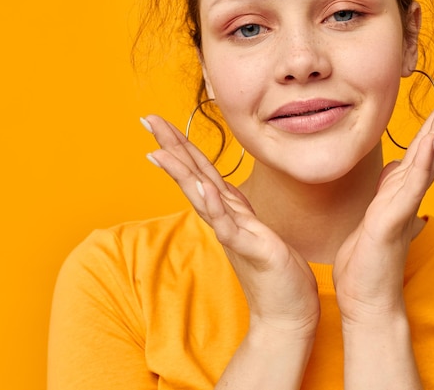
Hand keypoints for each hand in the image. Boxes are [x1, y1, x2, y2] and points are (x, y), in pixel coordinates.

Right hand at [141, 115, 319, 337]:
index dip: (180, 144)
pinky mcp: (252, 250)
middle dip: (171, 147)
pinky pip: (229, 226)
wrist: (287, 313)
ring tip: (160, 152)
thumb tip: (220, 188)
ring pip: (203, 198)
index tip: (158, 119)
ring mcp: (235, 234)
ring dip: (183, 175)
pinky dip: (215, 207)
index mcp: (229, 210)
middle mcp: (226, 219)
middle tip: (146, 120)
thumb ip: (235, 208)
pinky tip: (203, 188)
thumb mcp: (254, 228)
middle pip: (194, 176)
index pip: (200, 170)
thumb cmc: (276, 272)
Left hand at [333, 70, 433, 322]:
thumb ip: (390, 187)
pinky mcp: (396, 217)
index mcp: (403, 186)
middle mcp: (410, 191)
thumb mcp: (377, 210)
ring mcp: (406, 203)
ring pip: (432, 157)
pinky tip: (433, 136)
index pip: (428, 143)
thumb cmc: (368, 255)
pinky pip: (414, 184)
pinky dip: (425, 159)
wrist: (365, 294)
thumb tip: (397, 167)